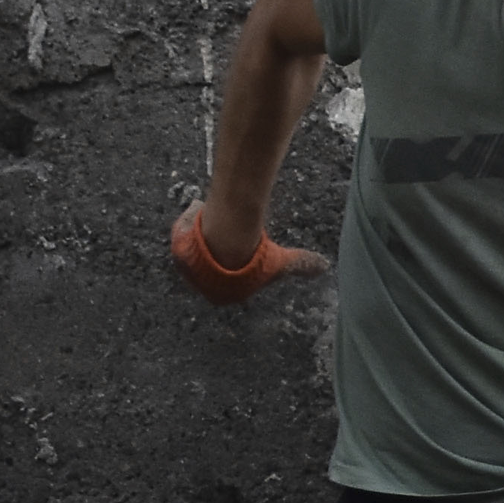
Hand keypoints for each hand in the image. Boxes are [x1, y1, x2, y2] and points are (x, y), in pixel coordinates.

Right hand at [171, 202, 324, 303]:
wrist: (228, 242)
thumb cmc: (254, 260)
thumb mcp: (282, 263)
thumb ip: (301, 264)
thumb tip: (325, 267)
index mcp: (222, 296)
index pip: (226, 285)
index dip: (233, 266)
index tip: (239, 250)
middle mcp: (200, 285)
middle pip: (207, 266)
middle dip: (215, 251)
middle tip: (226, 234)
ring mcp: (187, 268)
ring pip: (193, 250)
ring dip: (201, 235)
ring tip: (212, 219)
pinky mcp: (178, 249)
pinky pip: (182, 233)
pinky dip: (190, 220)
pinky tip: (199, 206)